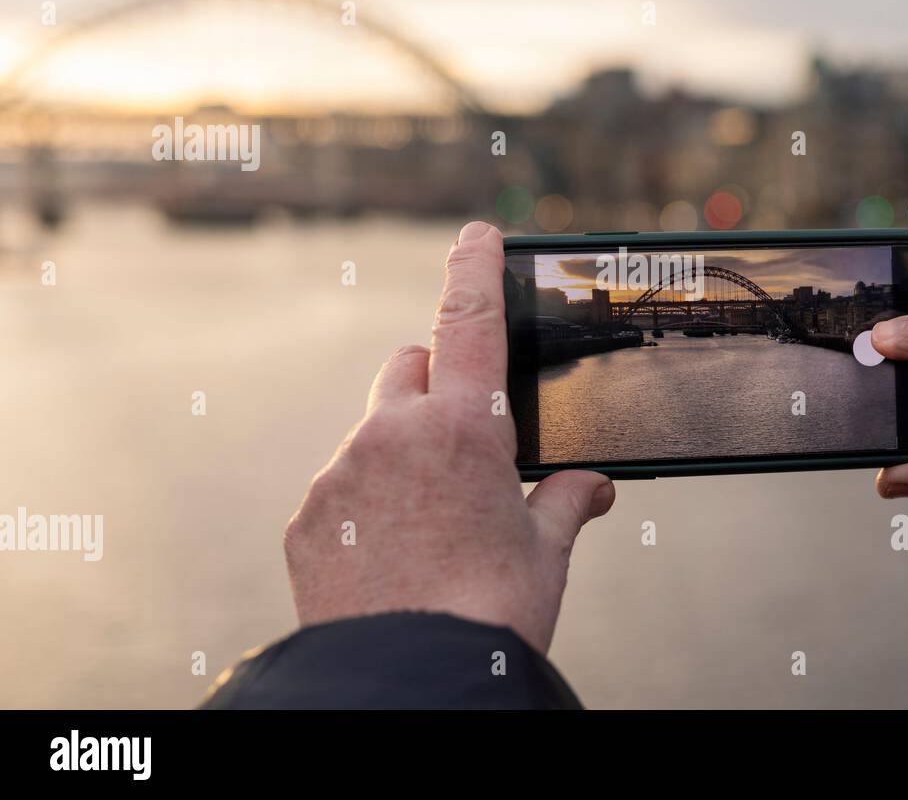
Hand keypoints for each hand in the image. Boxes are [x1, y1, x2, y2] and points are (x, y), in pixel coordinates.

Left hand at [283, 221, 614, 652]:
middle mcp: (394, 433)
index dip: (474, 268)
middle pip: (410, 366)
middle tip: (464, 431)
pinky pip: (340, 484)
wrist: (409, 682)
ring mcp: (342, 473)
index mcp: (465, 427)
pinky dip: (366, 499)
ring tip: (430, 520)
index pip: (470, 319)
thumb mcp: (543, 554)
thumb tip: (592, 485)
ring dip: (400, 449)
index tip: (475, 233)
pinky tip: (391, 551)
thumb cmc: (491, 613)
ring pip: (373, 430)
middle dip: (436, 379)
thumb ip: (565, 502)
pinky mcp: (309, 516)